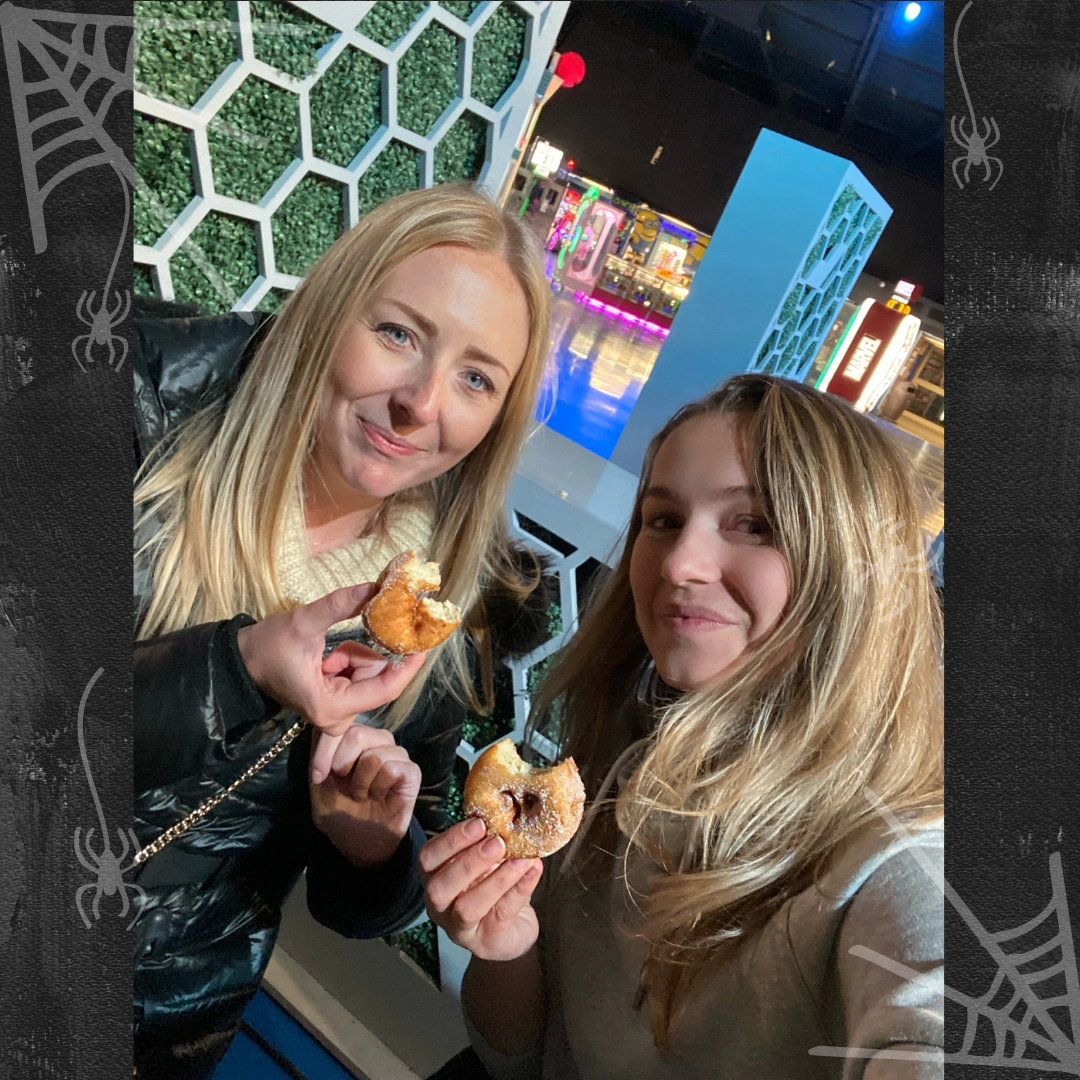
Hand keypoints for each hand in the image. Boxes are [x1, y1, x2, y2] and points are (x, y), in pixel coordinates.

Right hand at [237, 583, 426, 736]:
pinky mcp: (333, 703)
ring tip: (324, 652)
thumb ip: (340, 604)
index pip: (386, 689)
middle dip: (369, 654)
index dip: (409, 665)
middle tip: (350, 637)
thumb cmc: (267, 646)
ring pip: (367, 676)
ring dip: (354, 656)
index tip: (424, 642)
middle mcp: (336, 717)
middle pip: (377, 680)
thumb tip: (375, 586)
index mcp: (331, 706)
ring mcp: (335, 712)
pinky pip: (356, 677)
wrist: (241, 662)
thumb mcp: (303, 622)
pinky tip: (325, 657)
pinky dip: (349, 660)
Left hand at [310, 725, 421, 868]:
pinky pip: (393, 768)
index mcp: (354, 740)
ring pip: (376, 754)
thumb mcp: (317, 784)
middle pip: (358, 733)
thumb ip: (318, 754)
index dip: (327, 751)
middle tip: (346, 787)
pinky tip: (380, 797)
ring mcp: (396, 755)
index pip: (340, 726)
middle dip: (344, 766)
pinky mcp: (412, 772)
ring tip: (364, 795)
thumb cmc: (338, 813)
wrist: (359, 845)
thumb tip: (318, 727)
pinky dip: (379, 787)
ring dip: (362, 782)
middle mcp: (377, 742)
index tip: (320, 776)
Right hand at [421, 818, 542, 961]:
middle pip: (440, 887)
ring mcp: (460, 929)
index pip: (428, 858)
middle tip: (497, 842)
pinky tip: (533, 871)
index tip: (479, 823)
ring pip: (468, 907)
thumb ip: (489, 843)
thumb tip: (508, 817)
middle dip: (469, 861)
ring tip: (521, 859)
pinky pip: (500, 916)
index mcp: (435, 877)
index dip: (450, 840)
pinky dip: (519, 890)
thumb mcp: (487, 862)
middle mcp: (440, 906)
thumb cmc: (495, 888)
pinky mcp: (485, 942)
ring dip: (496, 880)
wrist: (514, 929)